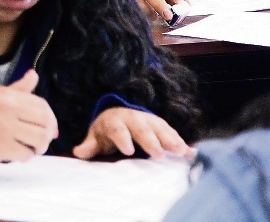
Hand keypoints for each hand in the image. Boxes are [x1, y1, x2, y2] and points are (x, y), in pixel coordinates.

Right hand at [0, 70, 58, 162]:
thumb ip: (18, 89)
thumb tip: (34, 75)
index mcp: (7, 96)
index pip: (41, 105)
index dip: (50, 117)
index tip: (48, 126)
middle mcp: (8, 110)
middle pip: (45, 122)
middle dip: (48, 133)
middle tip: (41, 140)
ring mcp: (5, 129)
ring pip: (40, 139)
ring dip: (39, 147)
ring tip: (31, 148)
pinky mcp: (2, 147)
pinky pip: (27, 154)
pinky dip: (26, 157)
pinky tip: (17, 154)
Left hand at [73, 107, 191, 159]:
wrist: (118, 115)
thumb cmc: (106, 131)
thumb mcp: (96, 137)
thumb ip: (89, 145)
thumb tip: (78, 152)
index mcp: (114, 121)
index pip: (117, 129)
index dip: (122, 139)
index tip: (128, 151)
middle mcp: (132, 118)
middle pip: (141, 128)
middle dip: (149, 140)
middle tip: (157, 154)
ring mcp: (147, 119)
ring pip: (159, 128)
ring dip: (170, 140)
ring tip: (180, 153)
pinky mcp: (159, 124)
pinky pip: (171, 131)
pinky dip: (181, 141)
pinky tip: (190, 152)